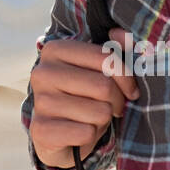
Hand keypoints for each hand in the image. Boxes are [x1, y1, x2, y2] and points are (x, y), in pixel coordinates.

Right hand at [29, 27, 138, 169]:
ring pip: (99, 112)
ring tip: (91, 118)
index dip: (126, 77)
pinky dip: (91, 136)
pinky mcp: (40, 130)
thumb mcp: (99, 72)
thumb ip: (115, 49)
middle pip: (104, 87)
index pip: (105, 58)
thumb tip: (120, 33)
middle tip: (111, 107)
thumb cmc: (85, 96)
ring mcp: (40, 101)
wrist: (58, 135)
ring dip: (103, 120)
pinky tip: (79, 132)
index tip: (129, 89)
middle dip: (117, 101)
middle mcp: (42, 72)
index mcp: (54, 50)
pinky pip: (86, 133)